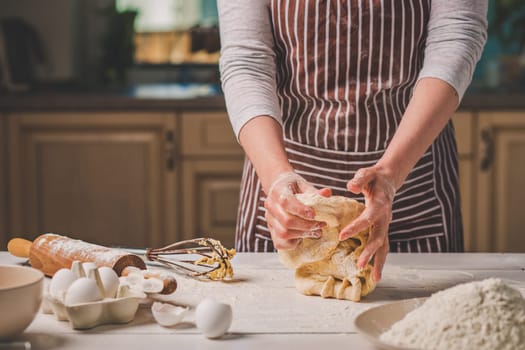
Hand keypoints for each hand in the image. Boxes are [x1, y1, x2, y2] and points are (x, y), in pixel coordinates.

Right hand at [265, 172, 331, 249]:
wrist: (279, 189)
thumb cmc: (293, 187)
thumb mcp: (303, 185)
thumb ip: (314, 191)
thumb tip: (327, 193)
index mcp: (277, 190)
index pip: (285, 201)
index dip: (300, 210)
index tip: (314, 215)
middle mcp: (270, 205)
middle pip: (286, 220)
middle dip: (306, 225)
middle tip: (321, 224)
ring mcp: (269, 219)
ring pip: (283, 233)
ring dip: (302, 234)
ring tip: (316, 232)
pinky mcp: (271, 230)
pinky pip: (280, 243)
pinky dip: (294, 243)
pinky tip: (304, 236)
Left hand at [339, 166, 396, 281]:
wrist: (387, 181)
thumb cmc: (374, 178)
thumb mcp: (366, 174)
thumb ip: (359, 179)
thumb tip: (350, 187)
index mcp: (380, 205)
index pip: (367, 218)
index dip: (356, 227)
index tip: (342, 235)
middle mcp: (385, 218)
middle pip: (379, 238)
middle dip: (369, 252)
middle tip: (359, 265)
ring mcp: (385, 226)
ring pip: (384, 247)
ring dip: (378, 262)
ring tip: (374, 278)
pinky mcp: (383, 230)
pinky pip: (382, 247)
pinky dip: (379, 260)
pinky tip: (373, 273)